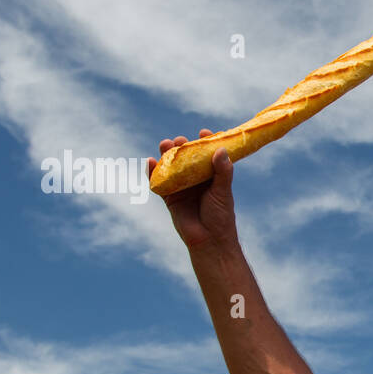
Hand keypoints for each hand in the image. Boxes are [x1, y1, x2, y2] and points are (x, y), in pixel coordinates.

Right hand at [148, 129, 236, 251]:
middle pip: (186, 158)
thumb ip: (222, 172)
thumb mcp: (223, 192)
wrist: (209, 241)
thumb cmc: (220, 216)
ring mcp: (182, 187)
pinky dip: (153, 172)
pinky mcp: (169, 197)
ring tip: (165, 144)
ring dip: (166, 155)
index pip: (208, 155)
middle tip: (180, 140)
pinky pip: (159, 182)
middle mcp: (196, 179)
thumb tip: (220, 150)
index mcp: (212, 176)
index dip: (205, 142)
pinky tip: (150, 161)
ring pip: (172, 167)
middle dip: (182, 147)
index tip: (204, 132)